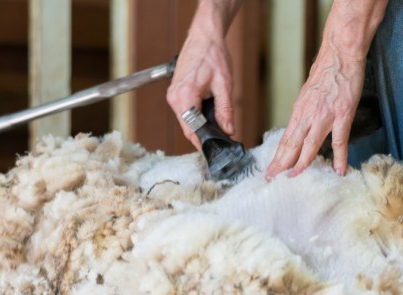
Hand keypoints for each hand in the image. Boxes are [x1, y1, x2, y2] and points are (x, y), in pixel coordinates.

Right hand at [167, 1, 240, 149]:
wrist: (204, 36)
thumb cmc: (213, 55)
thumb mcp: (224, 84)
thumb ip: (226, 110)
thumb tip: (229, 129)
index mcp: (185, 96)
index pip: (192, 130)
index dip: (205, 143)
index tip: (217, 150)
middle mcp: (174, 98)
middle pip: (188, 129)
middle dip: (203, 137)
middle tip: (222, 142)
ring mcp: (172, 96)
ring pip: (186, 122)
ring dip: (199, 128)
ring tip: (217, 131)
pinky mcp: (175, 93)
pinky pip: (184, 113)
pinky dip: (195, 118)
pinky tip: (207, 118)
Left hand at [265, 0, 386, 179]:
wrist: (340, 54)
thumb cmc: (326, 73)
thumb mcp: (308, 95)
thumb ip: (304, 113)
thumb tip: (300, 129)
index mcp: (299, 112)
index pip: (285, 140)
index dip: (277, 157)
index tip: (269, 171)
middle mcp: (307, 116)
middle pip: (291, 146)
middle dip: (280, 164)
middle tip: (271, 178)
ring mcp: (324, 117)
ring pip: (309, 146)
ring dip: (301, 164)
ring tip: (294, 177)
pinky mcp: (342, 114)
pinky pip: (340, 141)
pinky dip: (339, 157)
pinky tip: (339, 170)